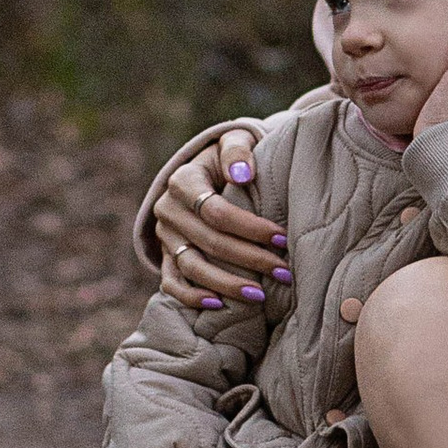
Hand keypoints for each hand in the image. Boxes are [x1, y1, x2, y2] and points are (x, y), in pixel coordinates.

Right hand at [152, 126, 288, 313]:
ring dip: (227, 284)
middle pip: (209, 242)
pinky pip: (171, 282)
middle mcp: (168, 210)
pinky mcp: (164, 256)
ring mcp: (164, 236)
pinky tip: (220, 306)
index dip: (250, 228)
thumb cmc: (230, 158)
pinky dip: (192, 297)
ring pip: (192, 266)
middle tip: (283, 272)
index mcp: (183, 180)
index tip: (283, 238)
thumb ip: (238, 151)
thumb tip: (243, 174)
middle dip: (250, 259)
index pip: (216, 211)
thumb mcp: (234, 141)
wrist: (208, 173)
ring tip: (260, 295)